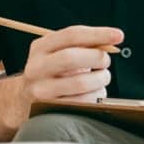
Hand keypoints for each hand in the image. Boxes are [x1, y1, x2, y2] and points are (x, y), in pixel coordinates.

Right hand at [0, 24, 120, 139]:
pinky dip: (95, 96)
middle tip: (106, 62)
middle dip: (97, 58)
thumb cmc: (53, 72)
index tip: (119, 36)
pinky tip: (94, 92)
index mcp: (41, 47)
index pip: (71, 35)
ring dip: (100, 79)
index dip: (98, 34)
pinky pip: (81, 102)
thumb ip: (83, 45)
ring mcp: (40, 90)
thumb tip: (112, 40)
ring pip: (80, 83)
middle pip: (71, 58)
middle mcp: (36, 67)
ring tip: (102, 77)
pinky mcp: (48, 109)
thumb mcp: (60, 52)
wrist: (25, 99)